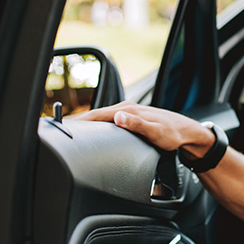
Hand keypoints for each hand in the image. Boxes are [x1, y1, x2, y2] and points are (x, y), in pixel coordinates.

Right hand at [73, 101, 213, 156]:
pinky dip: (95, 124)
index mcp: (128, 110)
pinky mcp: (129, 117)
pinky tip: (90, 130)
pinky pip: (106, 120)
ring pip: (99, 117)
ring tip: (67, 130)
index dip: (78, 121)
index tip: (61, 125)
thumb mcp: (156, 133)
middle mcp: (125, 108)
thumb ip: (137, 125)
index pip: (96, 115)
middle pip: (94, 115)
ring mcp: (127, 112)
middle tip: (56, 129)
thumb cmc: (173, 134)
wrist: (187, 132)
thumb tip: (118, 118)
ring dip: (84, 123)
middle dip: (76, 121)